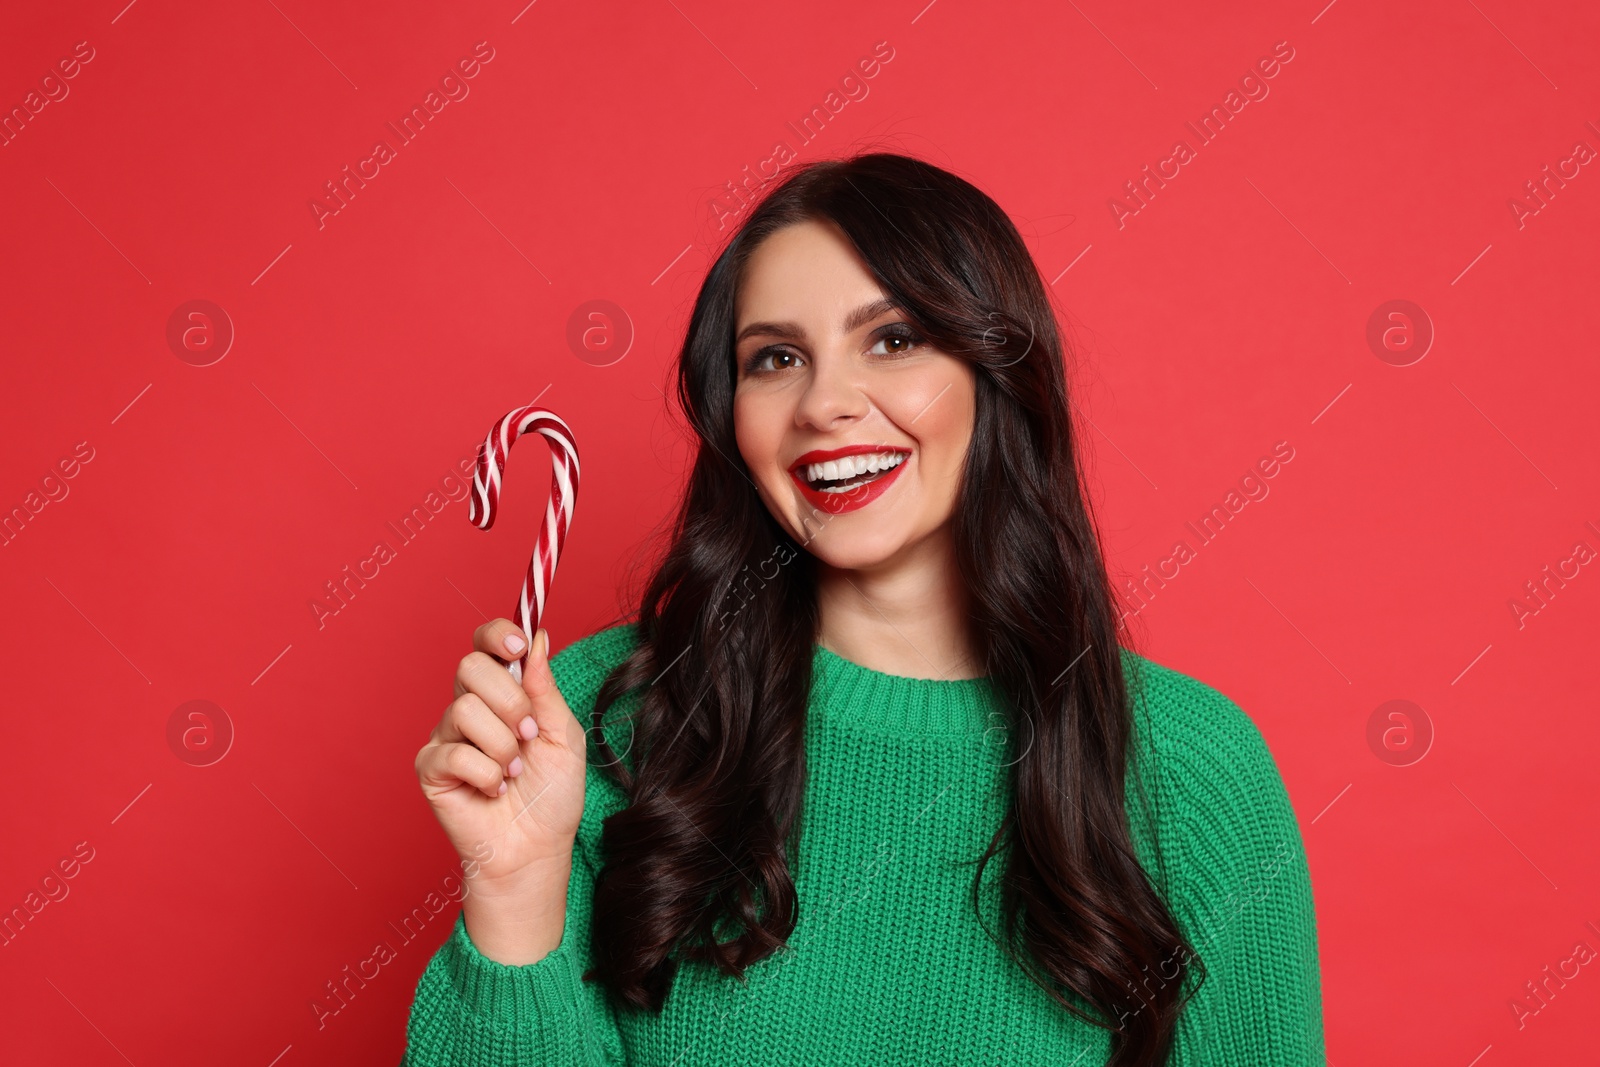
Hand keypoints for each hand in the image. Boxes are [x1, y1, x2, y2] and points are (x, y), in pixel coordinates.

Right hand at [414, 619, 587, 891]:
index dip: (498, 635)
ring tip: (514, 772)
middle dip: (510, 701)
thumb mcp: (563, 734)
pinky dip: (486, 775)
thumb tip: (537, 637)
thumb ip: (545, 687)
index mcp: (502, 693)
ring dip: (502, 747)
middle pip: (470, 666)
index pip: (485, 644)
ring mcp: (447, 737)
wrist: (537, 849)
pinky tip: (493, 791)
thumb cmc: (552, 795)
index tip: (519, 647)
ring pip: (464, 710)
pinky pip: (454, 752)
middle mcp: (470, 708)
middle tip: (528, 734)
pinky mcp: (431, 769)